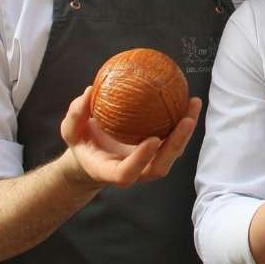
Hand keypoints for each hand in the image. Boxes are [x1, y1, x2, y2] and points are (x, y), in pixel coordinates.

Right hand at [59, 87, 201, 188]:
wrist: (95, 154)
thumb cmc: (83, 143)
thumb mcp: (71, 131)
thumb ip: (75, 116)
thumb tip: (88, 91)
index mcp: (111, 171)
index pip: (128, 172)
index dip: (141, 159)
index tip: (152, 139)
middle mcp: (136, 170)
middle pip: (160, 166)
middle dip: (176, 145)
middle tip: (186, 120)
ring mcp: (150, 162)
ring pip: (173, 152)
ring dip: (186, 131)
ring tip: (193, 103)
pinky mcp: (159, 150)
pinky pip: (175, 137)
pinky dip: (184, 120)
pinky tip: (189, 99)